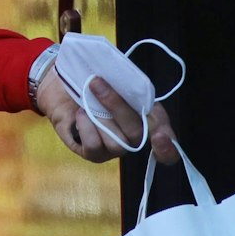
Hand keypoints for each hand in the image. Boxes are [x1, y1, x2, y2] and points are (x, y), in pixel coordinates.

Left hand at [37, 76, 179, 164]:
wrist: (65, 88)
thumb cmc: (97, 82)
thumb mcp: (118, 81)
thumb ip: (132, 88)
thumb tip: (134, 86)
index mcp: (149, 120)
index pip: (168, 147)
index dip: (168, 148)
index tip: (160, 137)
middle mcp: (135, 139)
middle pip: (137, 133)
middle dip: (116, 105)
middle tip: (97, 82)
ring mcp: (115, 149)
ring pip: (117, 144)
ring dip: (99, 117)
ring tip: (85, 101)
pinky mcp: (94, 154)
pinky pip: (94, 146)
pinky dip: (86, 127)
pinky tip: (80, 115)